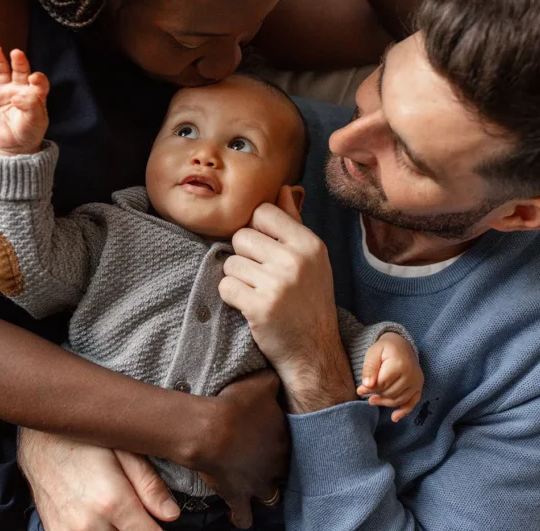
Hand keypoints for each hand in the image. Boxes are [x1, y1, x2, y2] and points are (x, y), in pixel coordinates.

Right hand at [0, 44, 49, 155]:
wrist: (14, 146)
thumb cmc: (29, 132)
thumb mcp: (36, 121)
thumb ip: (31, 106)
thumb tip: (16, 96)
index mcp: (34, 93)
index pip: (38, 81)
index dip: (37, 79)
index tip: (34, 78)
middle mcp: (19, 89)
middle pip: (19, 71)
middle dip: (18, 61)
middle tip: (16, 53)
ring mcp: (3, 93)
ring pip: (0, 73)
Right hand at [17, 428, 179, 530]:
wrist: (37, 439)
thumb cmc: (84, 438)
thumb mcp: (124, 450)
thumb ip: (149, 485)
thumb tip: (172, 515)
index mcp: (113, 502)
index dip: (161, 528)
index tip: (162, 520)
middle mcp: (90, 525)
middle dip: (140, 527)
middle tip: (140, 511)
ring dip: (119, 530)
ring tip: (121, 512)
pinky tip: (103, 518)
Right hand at [195, 371, 288, 528]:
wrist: (211, 430)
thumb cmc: (236, 404)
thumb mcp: (262, 382)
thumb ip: (275, 380)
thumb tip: (283, 374)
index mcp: (284, 439)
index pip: (296, 444)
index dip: (286, 441)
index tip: (276, 436)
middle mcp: (276, 465)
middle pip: (286, 471)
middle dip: (279, 468)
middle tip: (267, 460)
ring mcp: (259, 484)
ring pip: (271, 496)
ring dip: (266, 493)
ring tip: (258, 487)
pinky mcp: (238, 497)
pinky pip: (244, 517)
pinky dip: (242, 518)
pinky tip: (241, 517)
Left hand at [219, 187, 355, 412]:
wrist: (313, 352)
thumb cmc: (309, 301)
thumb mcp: (311, 260)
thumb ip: (293, 223)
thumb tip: (282, 188)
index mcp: (309, 244)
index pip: (263, 212)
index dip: (256, 230)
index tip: (263, 250)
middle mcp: (296, 260)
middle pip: (242, 236)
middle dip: (244, 256)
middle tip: (260, 276)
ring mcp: (278, 284)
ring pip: (230, 262)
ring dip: (236, 278)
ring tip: (255, 292)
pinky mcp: (260, 307)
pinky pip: (226, 286)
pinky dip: (231, 297)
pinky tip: (248, 306)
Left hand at [357, 333, 423, 422]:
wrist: (401, 345)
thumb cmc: (385, 349)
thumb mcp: (373, 352)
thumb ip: (369, 368)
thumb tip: (367, 386)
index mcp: (399, 364)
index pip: (382, 383)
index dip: (369, 389)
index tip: (359, 390)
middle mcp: (411, 374)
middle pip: (390, 393)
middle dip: (377, 395)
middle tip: (366, 395)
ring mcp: (417, 381)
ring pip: (399, 400)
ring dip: (385, 403)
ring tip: (373, 400)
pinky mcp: (419, 387)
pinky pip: (412, 402)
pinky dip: (404, 411)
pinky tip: (394, 418)